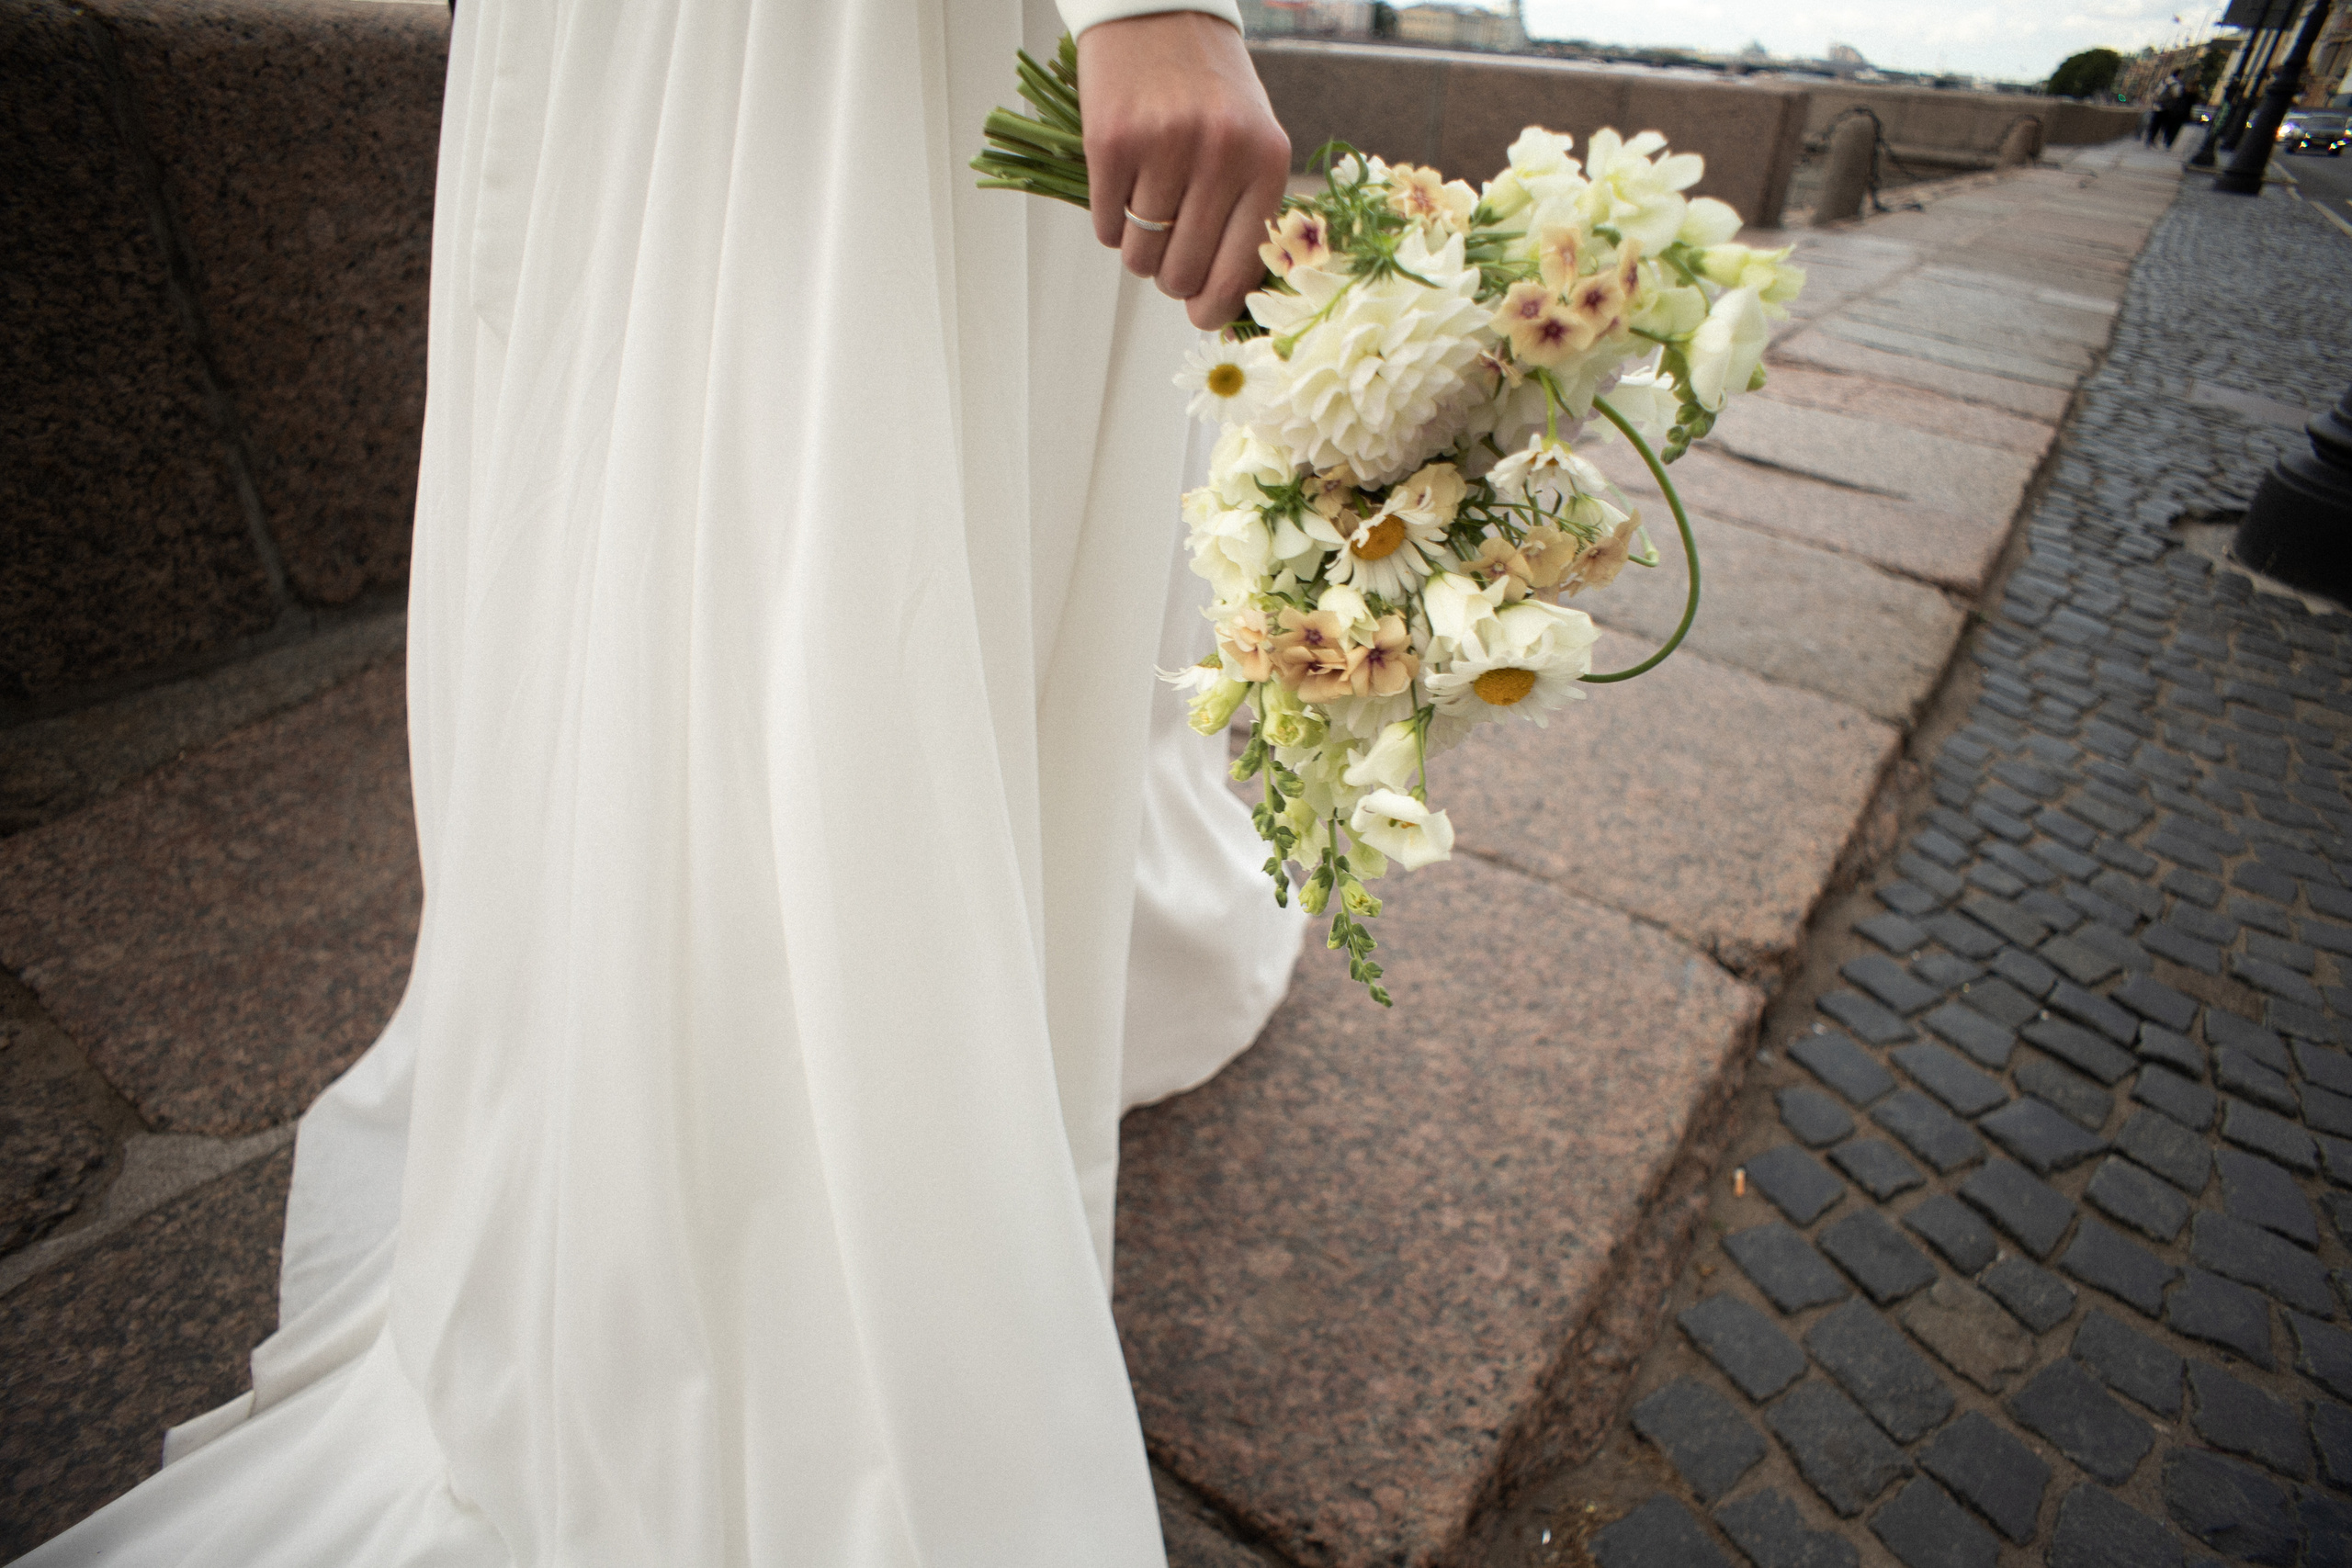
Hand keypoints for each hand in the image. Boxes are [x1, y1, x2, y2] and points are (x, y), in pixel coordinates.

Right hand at [1076, 12, 1290, 330]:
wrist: (1160, 10)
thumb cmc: (1211, 87)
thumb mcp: (1252, 141)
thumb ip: (1248, 214)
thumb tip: (1223, 301)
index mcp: (1266, 163)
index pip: (1238, 272)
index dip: (1213, 308)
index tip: (1200, 315)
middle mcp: (1220, 155)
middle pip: (1182, 273)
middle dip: (1170, 277)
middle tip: (1168, 252)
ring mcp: (1164, 147)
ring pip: (1139, 256)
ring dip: (1138, 249)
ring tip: (1146, 210)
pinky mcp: (1112, 142)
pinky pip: (1105, 226)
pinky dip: (1110, 220)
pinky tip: (1123, 185)